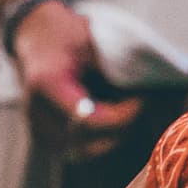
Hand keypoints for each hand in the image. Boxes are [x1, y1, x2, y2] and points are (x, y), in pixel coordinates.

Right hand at [9, 0, 142, 137]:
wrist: (34, 36)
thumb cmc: (67, 35)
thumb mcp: (94, 45)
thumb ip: (116, 73)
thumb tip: (153, 94)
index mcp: (47, 85)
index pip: (89, 121)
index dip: (123, 115)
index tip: (142, 98)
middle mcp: (36, 112)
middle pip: (89, 141)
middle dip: (121, 128)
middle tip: (137, 103)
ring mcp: (37, 127)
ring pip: (86, 151)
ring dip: (112, 136)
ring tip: (122, 110)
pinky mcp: (43, 137)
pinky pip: (78, 150)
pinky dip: (99, 139)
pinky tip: (108, 117)